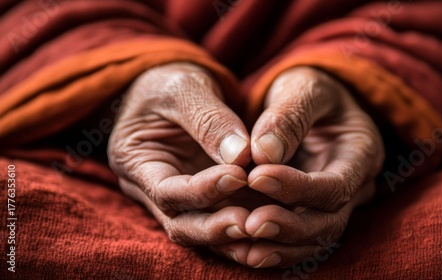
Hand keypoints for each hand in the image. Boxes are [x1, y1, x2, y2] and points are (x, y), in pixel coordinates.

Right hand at [108, 63, 252, 246]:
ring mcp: (180, 200)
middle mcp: (153, 190)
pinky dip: (247, 231)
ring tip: (269, 231)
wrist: (175, 90)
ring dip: (235, 238)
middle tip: (252, 224)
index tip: (239, 175)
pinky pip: (224, 223)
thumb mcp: (185, 88)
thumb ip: (209, 120)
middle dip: (217, 229)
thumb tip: (241, 155)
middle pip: (182, 225)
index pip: (166, 191)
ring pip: (205, 233)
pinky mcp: (205, 202)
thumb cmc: (171, 82)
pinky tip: (276, 227)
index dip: (202, 190)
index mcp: (135, 162)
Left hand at [213, 67, 384, 266]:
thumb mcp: (303, 87)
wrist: (311, 102)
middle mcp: (354, 185)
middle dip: (290, 227)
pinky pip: (297, 240)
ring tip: (244, 246)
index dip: (298, 187)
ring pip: (314, 239)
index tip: (255, 177)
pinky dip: (273, 247)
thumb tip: (263, 153)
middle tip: (250, 224)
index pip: (337, 184)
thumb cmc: (309, 88)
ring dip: (279, 246)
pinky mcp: (311, 210)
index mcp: (361, 151)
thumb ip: (288, 116)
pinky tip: (245, 250)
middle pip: (330, 222)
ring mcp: (334, 203)